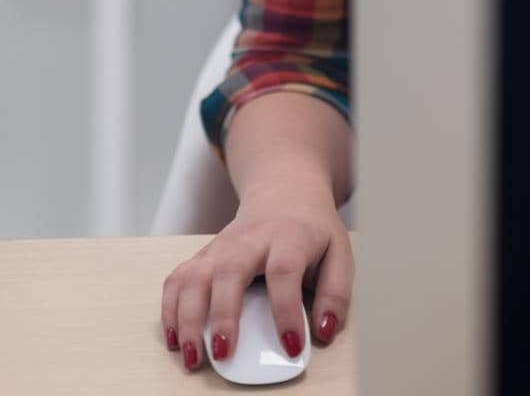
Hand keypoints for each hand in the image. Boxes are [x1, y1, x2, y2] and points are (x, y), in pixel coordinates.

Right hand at [160, 177, 351, 372]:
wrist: (284, 192)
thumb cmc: (310, 229)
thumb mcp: (338, 252)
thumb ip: (335, 293)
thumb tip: (324, 332)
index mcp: (289, 237)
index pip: (284, 271)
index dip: (286, 311)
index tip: (290, 347)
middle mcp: (250, 239)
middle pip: (229, 271)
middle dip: (223, 316)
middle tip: (222, 354)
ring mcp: (221, 246)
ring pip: (195, 277)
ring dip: (187, 319)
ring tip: (192, 356)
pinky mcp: (203, 255)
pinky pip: (177, 279)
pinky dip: (170, 309)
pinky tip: (175, 338)